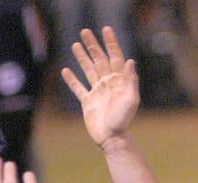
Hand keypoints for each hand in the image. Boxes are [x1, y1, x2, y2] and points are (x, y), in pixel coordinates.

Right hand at [62, 27, 139, 148]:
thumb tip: (130, 61)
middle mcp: (108, 84)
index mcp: (118, 82)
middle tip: (85, 31)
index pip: (115, 57)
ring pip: (88, 70)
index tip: (105, 29)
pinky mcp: (88, 102)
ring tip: (75, 44)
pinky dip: (72, 80)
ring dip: (82, 57)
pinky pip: (79, 88)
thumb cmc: (123, 120)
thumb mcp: (131, 99)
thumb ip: (130, 81)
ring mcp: (97, 92)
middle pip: (99, 60)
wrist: (113, 138)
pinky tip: (66, 70)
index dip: (111, 43)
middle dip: (93, 45)